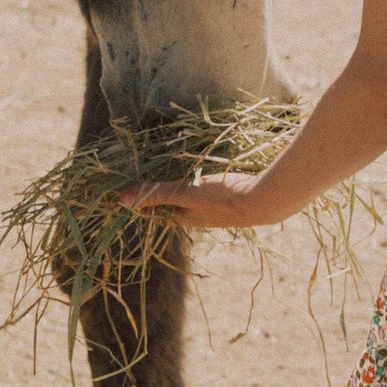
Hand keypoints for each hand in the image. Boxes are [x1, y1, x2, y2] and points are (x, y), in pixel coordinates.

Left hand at [121, 171, 263, 229]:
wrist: (265, 201)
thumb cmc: (223, 198)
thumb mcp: (187, 193)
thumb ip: (157, 194)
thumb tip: (121, 199)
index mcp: (188, 218)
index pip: (160, 214)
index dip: (146, 204)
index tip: (133, 193)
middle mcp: (201, 215)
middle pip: (177, 206)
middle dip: (165, 194)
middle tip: (153, 177)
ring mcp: (219, 207)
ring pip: (195, 197)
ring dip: (186, 185)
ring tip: (178, 170)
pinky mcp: (232, 196)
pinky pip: (212, 188)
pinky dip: (205, 179)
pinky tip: (209, 168)